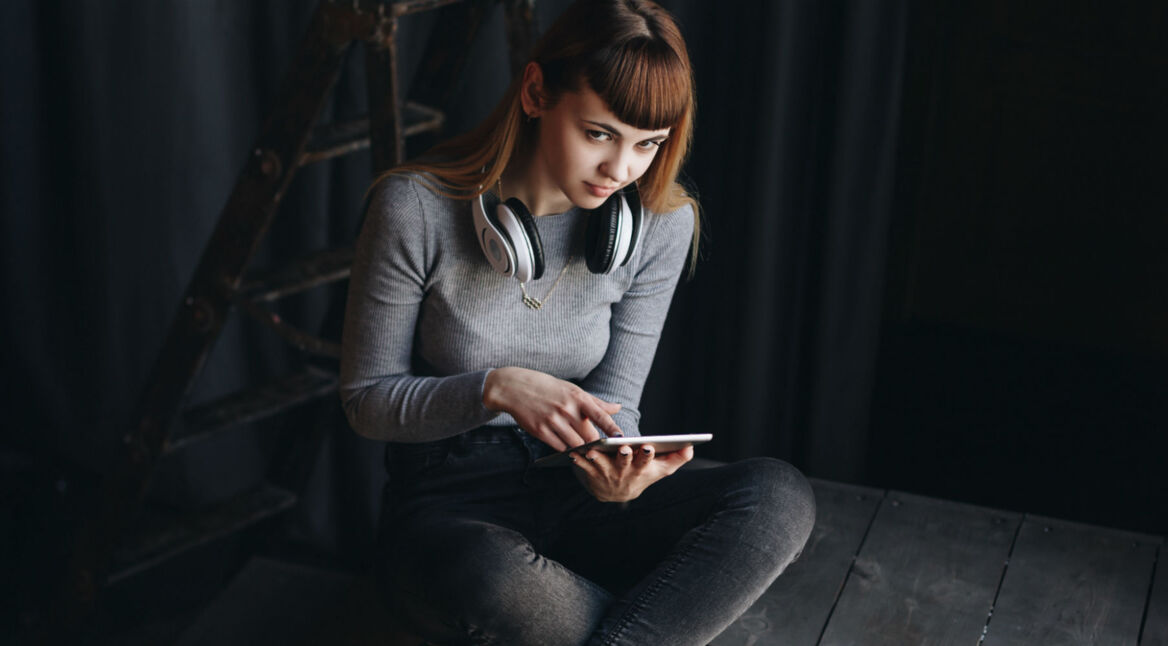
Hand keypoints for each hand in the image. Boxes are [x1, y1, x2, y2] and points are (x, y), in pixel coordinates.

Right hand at [482, 367, 623, 450]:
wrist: (515, 388)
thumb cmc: (548, 388)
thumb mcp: (572, 390)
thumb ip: (595, 402)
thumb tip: (617, 408)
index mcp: (577, 397)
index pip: (599, 415)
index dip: (611, 428)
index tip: (621, 438)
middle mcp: (566, 409)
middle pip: (589, 436)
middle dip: (596, 445)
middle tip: (602, 450)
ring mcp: (552, 421)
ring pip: (575, 445)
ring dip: (581, 449)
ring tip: (584, 450)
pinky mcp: (540, 431)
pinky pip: (559, 447)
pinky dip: (565, 449)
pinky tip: (566, 446)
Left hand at [570, 444, 692, 501]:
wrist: (618, 494)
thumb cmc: (642, 474)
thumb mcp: (660, 469)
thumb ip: (676, 458)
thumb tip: (691, 446)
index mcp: (641, 469)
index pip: (646, 461)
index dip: (648, 455)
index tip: (649, 447)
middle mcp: (624, 473)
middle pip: (625, 463)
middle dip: (625, 457)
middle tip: (624, 448)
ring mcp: (607, 475)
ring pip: (602, 465)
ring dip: (597, 459)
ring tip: (592, 450)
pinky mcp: (591, 474)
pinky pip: (583, 467)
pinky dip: (578, 461)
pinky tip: (573, 453)